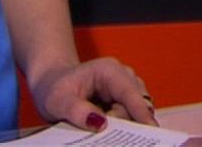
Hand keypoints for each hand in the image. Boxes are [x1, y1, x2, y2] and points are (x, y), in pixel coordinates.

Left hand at [30, 57, 157, 129]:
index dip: (140, 112)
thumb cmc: (53, 88)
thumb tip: (101, 124)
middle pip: (135, 106)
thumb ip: (77, 112)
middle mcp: (123, 77)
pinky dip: (121, 126)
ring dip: (121, 125)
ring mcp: (126, 88)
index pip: (130, 93)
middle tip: (101, 130)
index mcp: (109, 71)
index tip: (151, 130)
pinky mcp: (125, 100)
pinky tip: (103, 128)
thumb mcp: (57, 101)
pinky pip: (130, 116)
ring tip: (96, 127)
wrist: (51, 83)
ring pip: (135, 112)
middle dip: (124, 124)